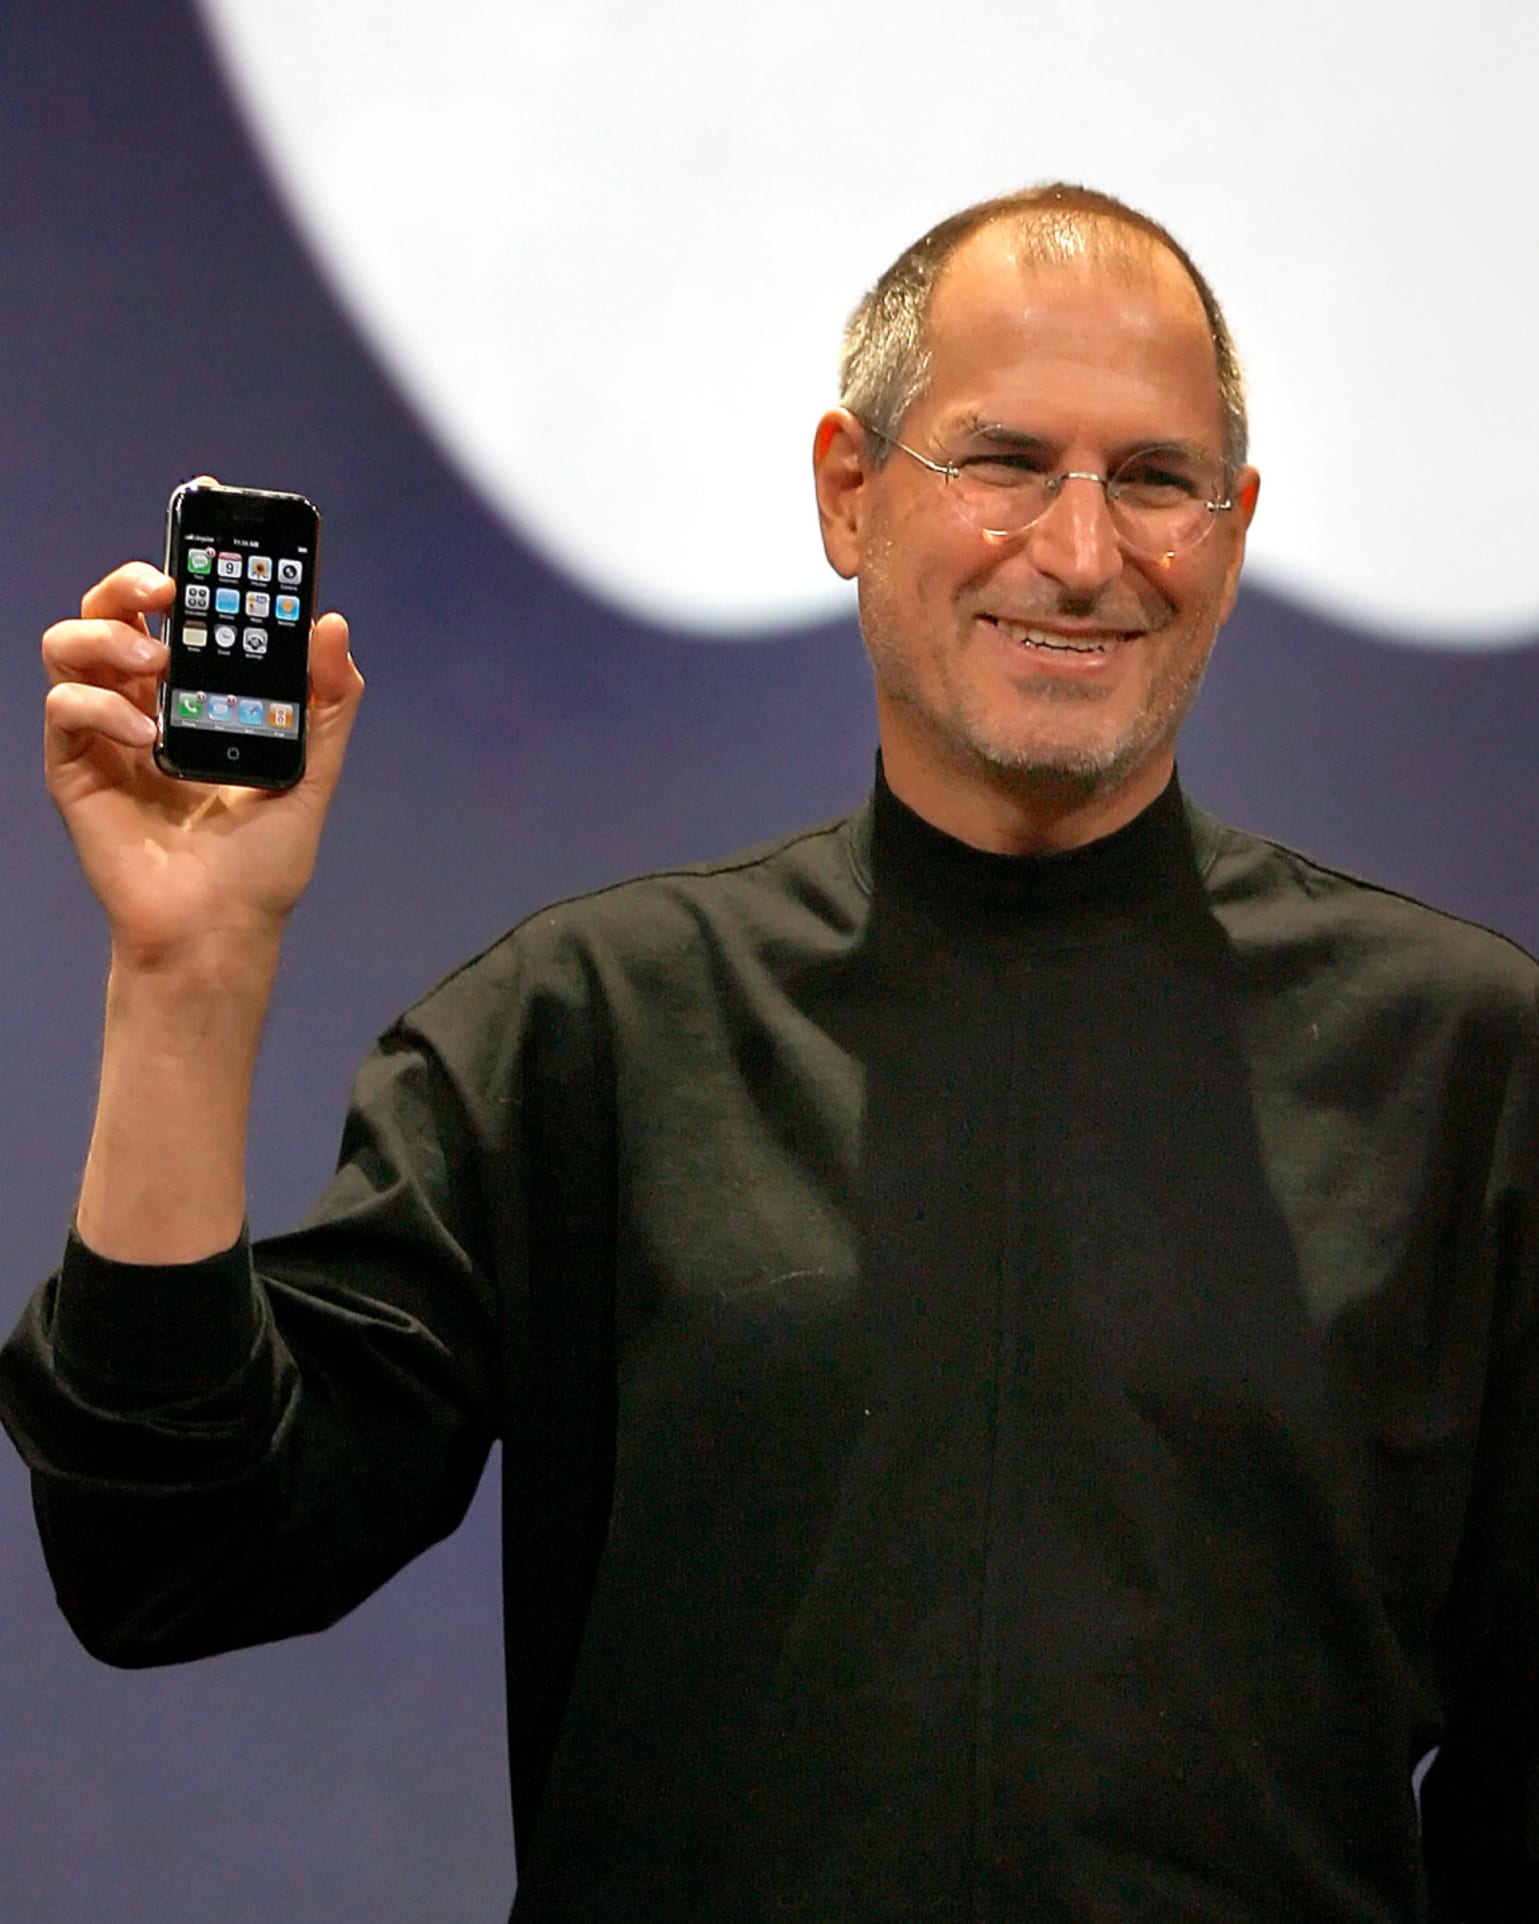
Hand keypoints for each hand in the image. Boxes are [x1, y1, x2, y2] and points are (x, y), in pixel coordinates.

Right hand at [43, 557, 363, 970]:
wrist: (221, 929)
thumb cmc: (261, 862)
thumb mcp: (312, 773)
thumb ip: (327, 703)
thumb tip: (331, 625)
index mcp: (198, 696)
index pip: (180, 613)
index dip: (186, 562)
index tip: (205, 517)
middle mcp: (146, 703)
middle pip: (113, 611)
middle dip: (130, 580)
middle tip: (166, 583)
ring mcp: (106, 734)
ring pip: (71, 645)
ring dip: (107, 635)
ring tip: (154, 661)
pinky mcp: (75, 770)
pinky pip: (64, 708)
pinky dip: (98, 706)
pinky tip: (144, 733)